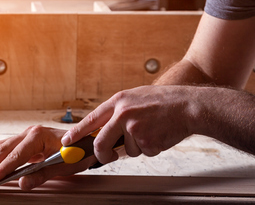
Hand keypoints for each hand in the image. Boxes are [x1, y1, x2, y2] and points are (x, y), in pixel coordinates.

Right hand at [0, 126, 96, 190]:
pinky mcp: (27, 141)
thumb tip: (23, 184)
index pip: (16, 154)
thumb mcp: (63, 166)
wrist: (87, 143)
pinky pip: (9, 149)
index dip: (2, 169)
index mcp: (39, 135)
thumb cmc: (77, 152)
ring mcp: (28, 135)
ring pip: (4, 147)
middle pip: (4, 148)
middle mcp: (31, 132)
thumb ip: (42, 175)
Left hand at [61, 85, 194, 163]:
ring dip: (138, 146)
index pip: (91, 119)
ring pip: (127, 150)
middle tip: (107, 156)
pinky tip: (159, 134)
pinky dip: (151, 148)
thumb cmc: (164, 101)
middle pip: (101, 142)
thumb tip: (105, 131)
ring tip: (152, 130)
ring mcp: (134, 128)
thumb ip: (119, 112)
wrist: (187, 105)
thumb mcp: (136, 98)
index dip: (77, 133)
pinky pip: (143, 152)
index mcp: (119, 101)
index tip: (67, 142)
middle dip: (102, 154)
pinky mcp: (146, 141)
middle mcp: (123, 114)